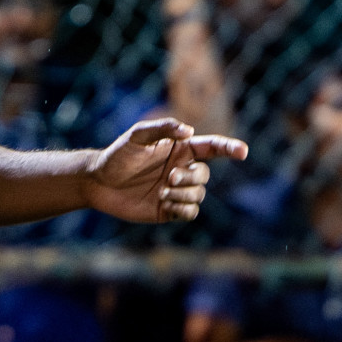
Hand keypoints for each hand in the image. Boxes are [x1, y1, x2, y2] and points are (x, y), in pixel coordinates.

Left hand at [83, 117, 246, 222]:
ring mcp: (177, 190)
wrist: (98, 183)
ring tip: (162, 191)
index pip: (211, 148)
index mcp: (179, 150)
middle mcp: (181, 169)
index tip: (243, 151)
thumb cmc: (117, 156)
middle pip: (204, 174)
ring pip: (199, 194)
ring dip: (183, 193)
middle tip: (169, 177)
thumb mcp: (136, 136)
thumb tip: (190, 132)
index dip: (229, 148)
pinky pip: (191, 211)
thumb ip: (163, 129)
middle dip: (191, 177)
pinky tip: (164, 203)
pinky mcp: (170, 210)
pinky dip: (182, 208)